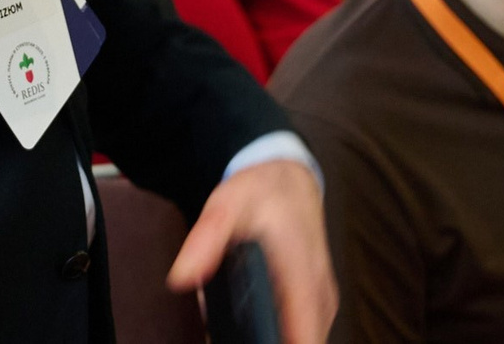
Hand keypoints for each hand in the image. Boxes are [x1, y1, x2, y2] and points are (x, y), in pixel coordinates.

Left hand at [167, 158, 334, 343]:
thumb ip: (205, 241)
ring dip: (266, 335)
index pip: (303, 336)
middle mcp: (318, 290)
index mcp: (301, 270)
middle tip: (224, 324)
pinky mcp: (318, 302)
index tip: (244, 342)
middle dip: (260, 339)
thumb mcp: (227, 204)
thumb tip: (182, 277)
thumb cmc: (263, 191)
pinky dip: (275, 329)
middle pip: (301, 341)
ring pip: (301, 338)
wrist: (287, 177)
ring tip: (233, 315)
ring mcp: (321, 299)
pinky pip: (301, 330)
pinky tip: (251, 314)